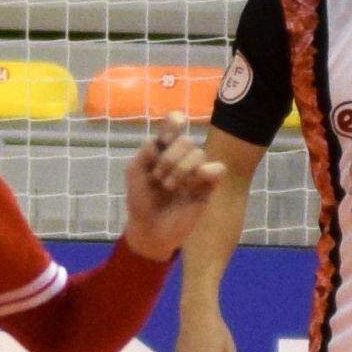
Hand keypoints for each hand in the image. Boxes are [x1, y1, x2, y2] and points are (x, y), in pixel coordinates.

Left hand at [123, 113, 222, 260]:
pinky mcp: (208, 187)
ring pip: (199, 154)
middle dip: (170, 158)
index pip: (174, 126)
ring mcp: (195, 171)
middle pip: (186, 141)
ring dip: (181, 169)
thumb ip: (144, 154)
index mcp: (163, 149)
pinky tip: (192, 184)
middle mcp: (181, 157)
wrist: (150, 230)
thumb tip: (156, 140)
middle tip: (158, 177)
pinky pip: (217, 169)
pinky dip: (206, 172)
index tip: (176, 124)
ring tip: (170, 187)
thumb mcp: (134, 175)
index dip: (176, 121)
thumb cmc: (141, 201)